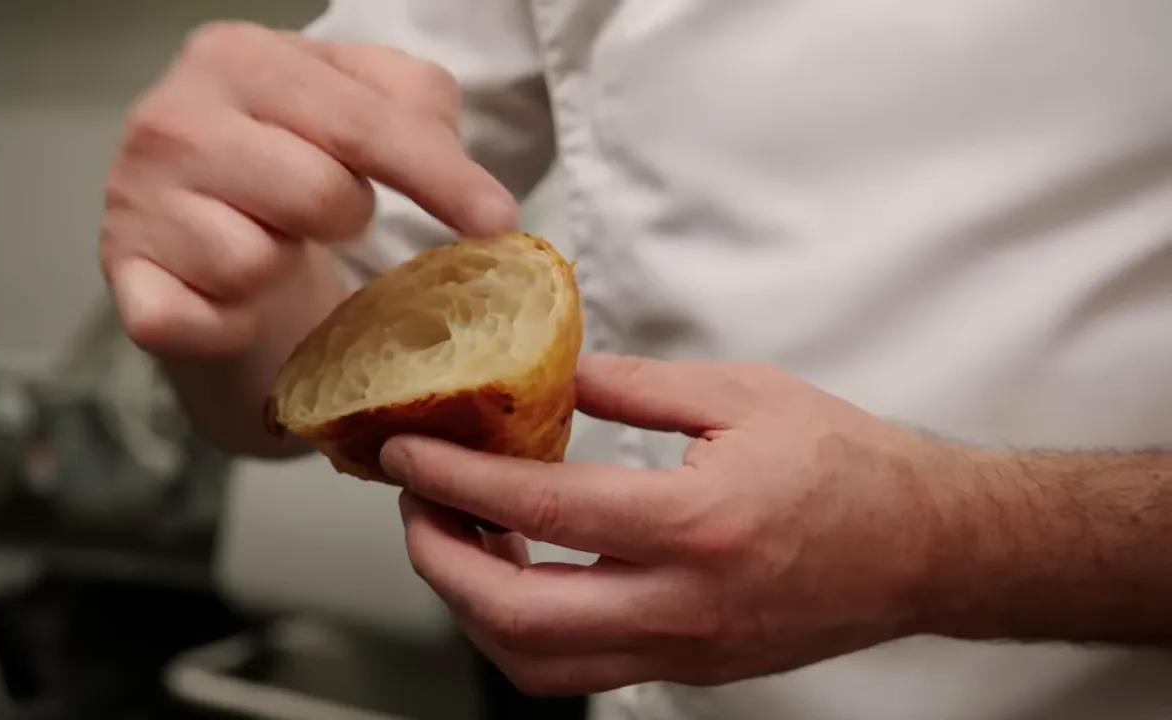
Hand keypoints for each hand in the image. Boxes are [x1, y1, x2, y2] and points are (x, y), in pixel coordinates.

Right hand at [100, 22, 517, 355]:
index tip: (500, 223)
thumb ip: (417, 107)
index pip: (361, 122)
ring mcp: (133, 203)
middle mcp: (169, 120)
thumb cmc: (293, 160)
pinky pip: (196, 319)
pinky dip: (228, 324)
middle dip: (346, 218)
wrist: (201, 234)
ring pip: (260, 263)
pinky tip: (229, 301)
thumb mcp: (360, 105)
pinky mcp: (125, 282)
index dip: (440, 177)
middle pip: (321, 195)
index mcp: (234, 56)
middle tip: (322, 215)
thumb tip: (463, 177)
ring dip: (284, 268)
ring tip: (266, 245)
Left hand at [384, 354, 943, 695]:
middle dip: (438, 560)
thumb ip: (636, 386)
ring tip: (459, 537)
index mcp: (695, 523)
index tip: (407, 451)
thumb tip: (554, 379)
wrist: (925, 546)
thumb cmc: (849, 464)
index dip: (454, 480)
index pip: (540, 508)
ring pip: (538, 665)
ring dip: (473, 606)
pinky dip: (525, 629)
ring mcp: (685, 650)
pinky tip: (522, 569)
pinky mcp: (690, 668)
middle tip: (415, 503)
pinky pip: (581, 670)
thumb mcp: (743, 394)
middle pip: (515, 616)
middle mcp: (683, 604)